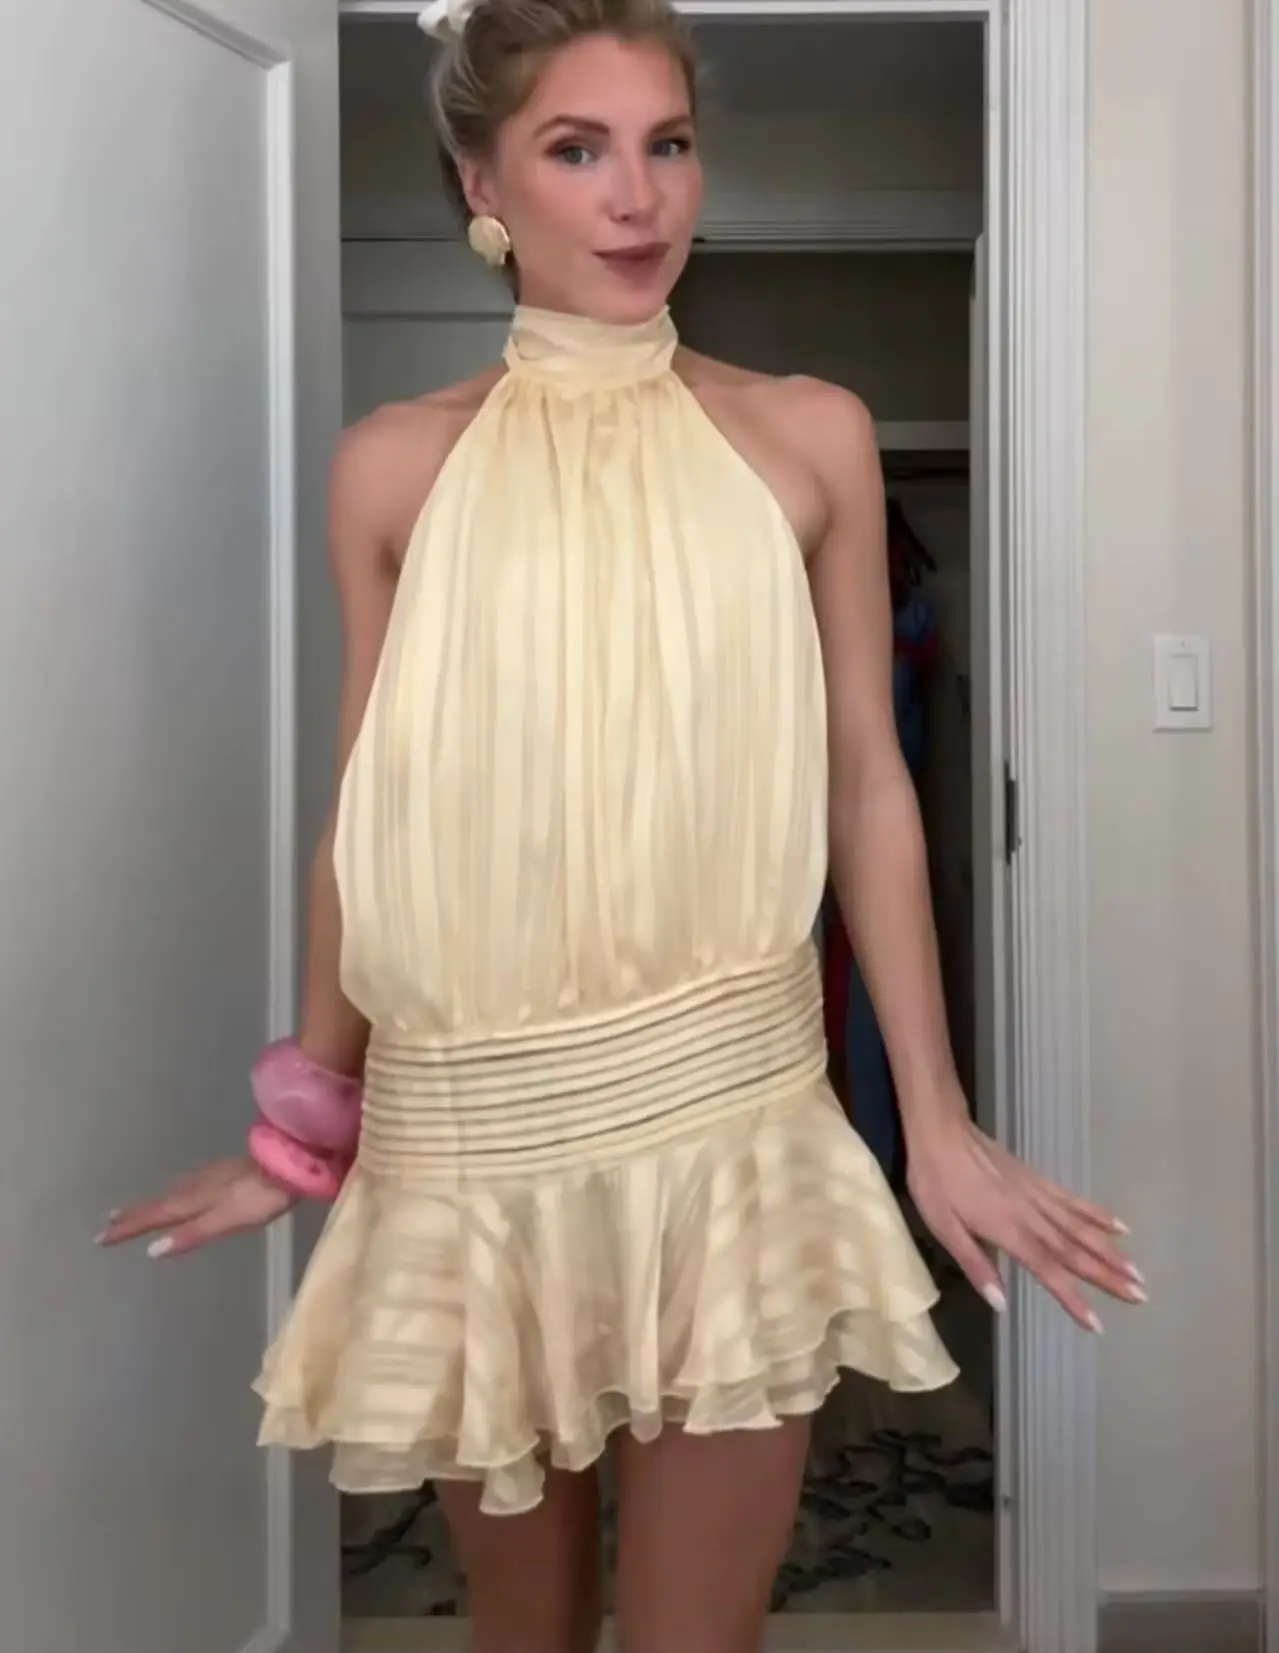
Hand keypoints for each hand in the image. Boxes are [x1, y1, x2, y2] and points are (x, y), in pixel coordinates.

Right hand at [96, 1156, 295, 1258]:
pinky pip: (188, 1185)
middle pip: (158, 1203)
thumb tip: (152, 1250)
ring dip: (152, 1203)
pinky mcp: (226, 1172)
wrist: (290, 1163)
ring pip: (172, 1192)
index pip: (154, 1217)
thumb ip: (192, 1234)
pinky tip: (182, 1192)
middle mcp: (196, 1187)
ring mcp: (212, 1177)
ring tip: (136, 1210)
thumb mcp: (225, 1221)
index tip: (101, 1238)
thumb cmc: (259, 1198)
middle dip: (134, 1214)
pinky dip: (174, 1193)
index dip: (128, 1228)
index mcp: (193, 1201)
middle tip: (108, 1222)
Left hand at [907, 1116, 1143, 1331]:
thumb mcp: (943, 1227)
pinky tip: (1118, 1225)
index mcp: (1007, 1230)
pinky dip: (1097, 1213)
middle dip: (1108, 1275)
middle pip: (1074, 1250)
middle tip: (1140, 1296)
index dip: (1072, 1297)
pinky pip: (1073, 1200)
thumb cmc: (935, 1181)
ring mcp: (1037, 1194)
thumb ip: (975, 1265)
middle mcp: (1030, 1214)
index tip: (1097, 1323)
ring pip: (1080, 1227)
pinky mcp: (1037, 1179)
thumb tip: (1002, 1304)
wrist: (941, 1131)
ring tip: (1137, 1272)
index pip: (1047, 1269)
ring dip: (1110, 1250)